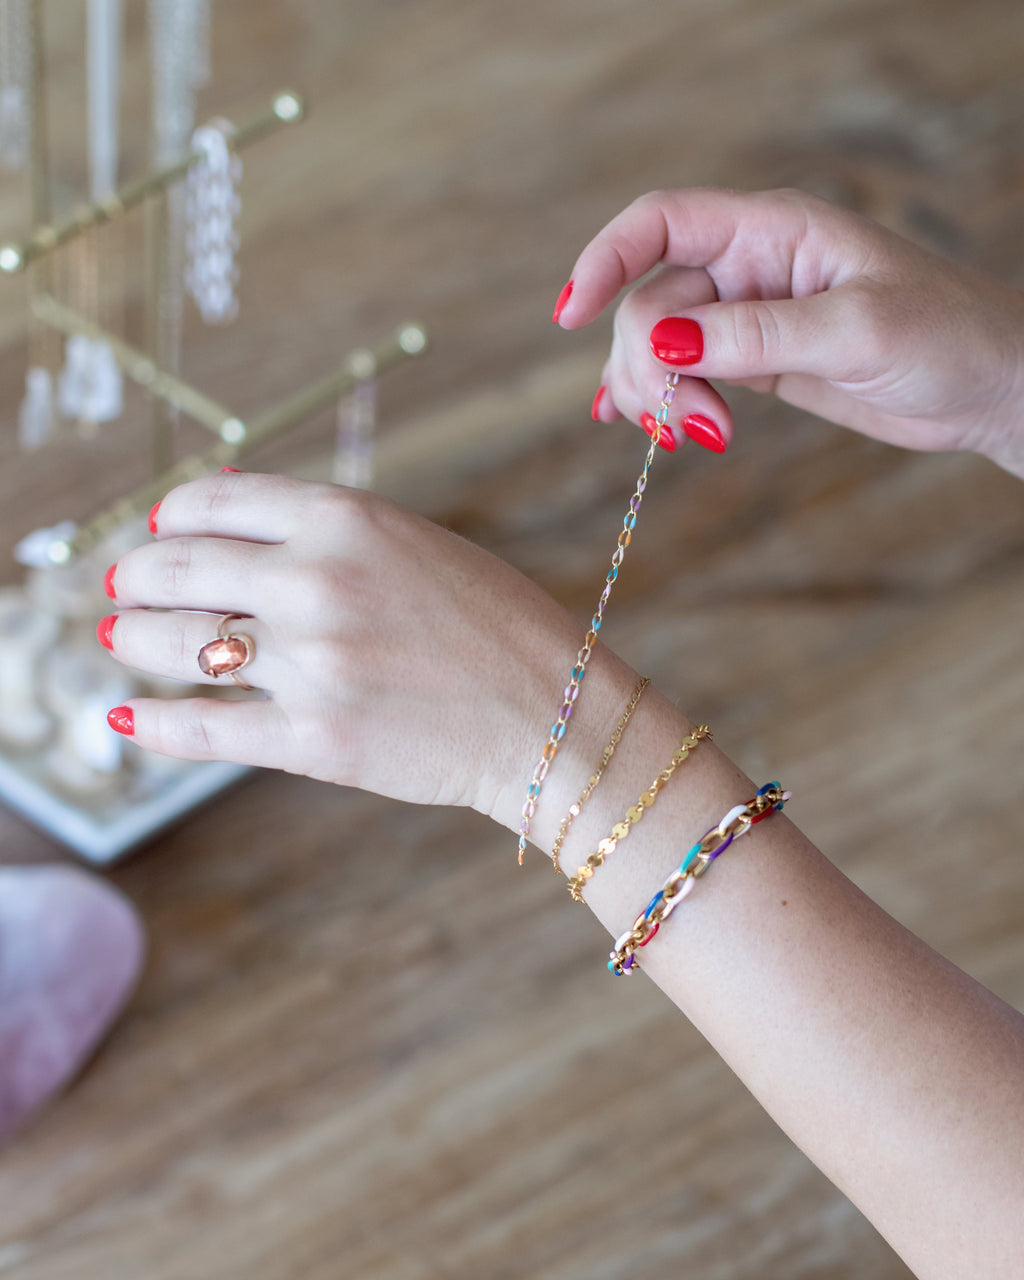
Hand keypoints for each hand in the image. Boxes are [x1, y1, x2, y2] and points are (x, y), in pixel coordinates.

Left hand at [100, 472, 603, 823]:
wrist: (554, 717)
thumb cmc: (496, 626)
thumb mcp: (414, 546)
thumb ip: (326, 529)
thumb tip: (230, 508)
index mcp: (345, 520)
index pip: (211, 500)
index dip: (169, 517)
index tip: (158, 532)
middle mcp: (316, 581)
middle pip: (176, 567)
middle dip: (134, 577)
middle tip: (122, 590)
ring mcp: (310, 662)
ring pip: (173, 644)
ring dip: (132, 640)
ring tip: (122, 641)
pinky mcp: (312, 737)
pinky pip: (202, 727)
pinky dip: (153, 724)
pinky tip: (127, 719)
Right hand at [558, 187, 1023, 476]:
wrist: (988, 388)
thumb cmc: (944, 337)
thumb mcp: (856, 331)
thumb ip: (758, 334)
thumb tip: (665, 345)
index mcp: (773, 229)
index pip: (661, 222)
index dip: (607, 259)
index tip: (573, 315)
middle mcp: (749, 264)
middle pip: (651, 301)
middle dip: (651, 366)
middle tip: (690, 426)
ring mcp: (747, 314)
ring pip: (659, 345)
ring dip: (657, 395)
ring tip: (698, 439)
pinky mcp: (754, 360)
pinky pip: (684, 373)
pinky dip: (659, 402)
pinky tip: (647, 427)